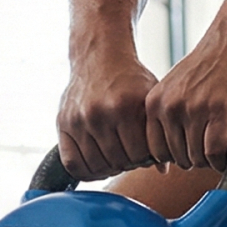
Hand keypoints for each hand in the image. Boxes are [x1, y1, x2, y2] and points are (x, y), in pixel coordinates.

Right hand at [58, 48, 157, 179]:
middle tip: (130, 155)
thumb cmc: (129, 80)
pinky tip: (97, 163)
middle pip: (118, 162)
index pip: (139, 156)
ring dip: (109, 168)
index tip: (145, 153)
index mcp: (126, 107)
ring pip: (96, 166)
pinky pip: (72, 163)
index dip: (145, 160)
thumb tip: (163, 170)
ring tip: (115, 157)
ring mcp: (79, 119)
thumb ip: (157, 131)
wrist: (99, 55)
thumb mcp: (149, 98)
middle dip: (128, 163)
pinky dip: (86, 170)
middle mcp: (100, 113)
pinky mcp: (63, 123)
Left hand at [146, 32, 226, 170]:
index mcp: (155, 103)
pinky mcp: (222, 113)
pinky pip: (215, 153)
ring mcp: (196, 110)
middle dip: (195, 158)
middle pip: (178, 158)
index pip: (156, 152)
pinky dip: (223, 159)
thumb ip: (168, 115)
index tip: (191, 150)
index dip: (176, 156)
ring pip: (197, 158)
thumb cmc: (212, 66)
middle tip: (211, 146)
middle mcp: (170, 107)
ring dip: (211, 159)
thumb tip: (165, 160)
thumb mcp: (177, 88)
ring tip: (221, 145)